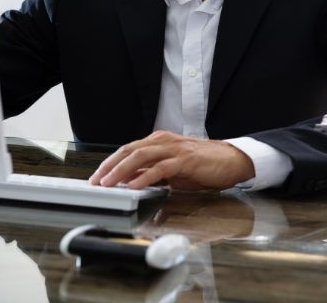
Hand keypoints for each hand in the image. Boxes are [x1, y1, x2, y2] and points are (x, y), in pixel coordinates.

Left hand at [88, 131, 254, 190]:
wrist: (230, 160)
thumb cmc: (201, 165)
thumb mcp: (171, 170)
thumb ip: (151, 172)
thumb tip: (129, 181)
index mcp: (158, 141)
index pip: (128, 150)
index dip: (110, 162)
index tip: (97, 176)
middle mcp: (162, 141)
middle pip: (129, 150)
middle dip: (109, 166)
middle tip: (96, 180)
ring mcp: (174, 149)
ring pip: (140, 156)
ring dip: (121, 171)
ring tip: (109, 183)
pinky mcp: (185, 160)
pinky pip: (160, 168)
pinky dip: (144, 177)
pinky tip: (134, 185)